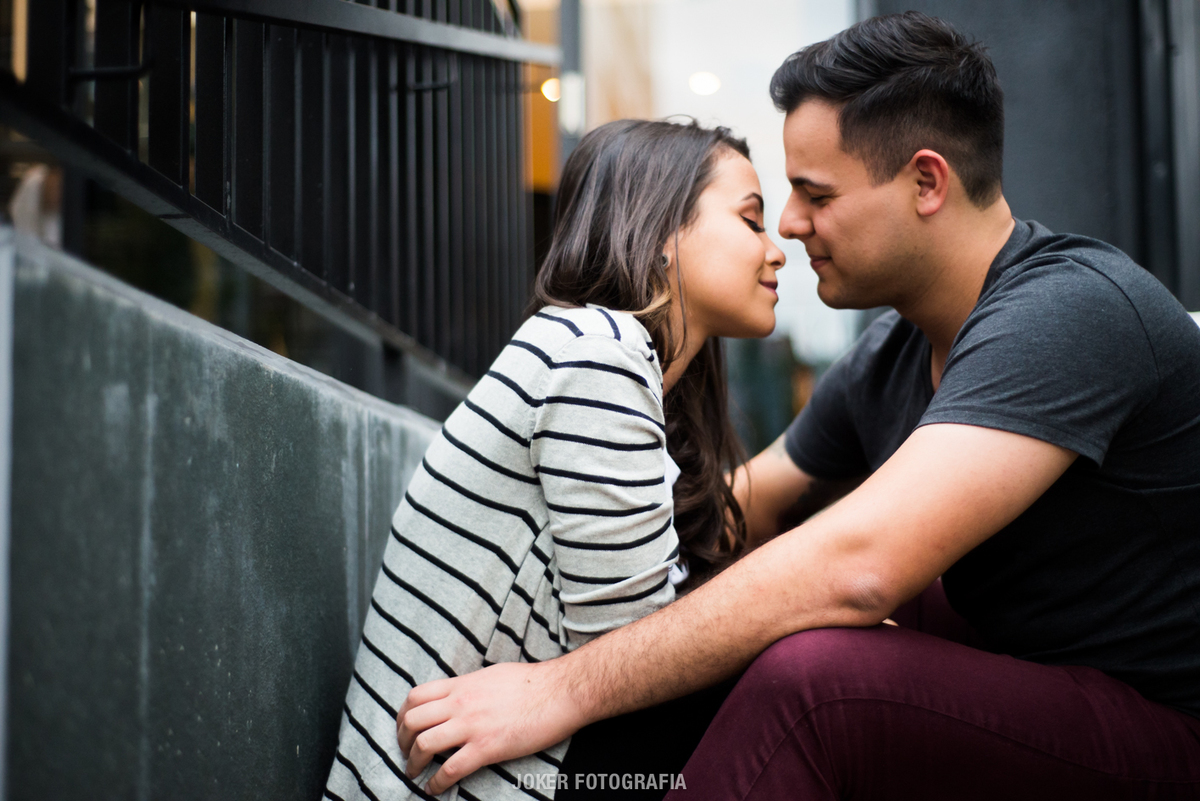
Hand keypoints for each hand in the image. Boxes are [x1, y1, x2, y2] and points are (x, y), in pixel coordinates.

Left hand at [396, 659, 584, 794]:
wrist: (559, 691)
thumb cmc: (532, 682)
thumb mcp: (491, 675)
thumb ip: (470, 686)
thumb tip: (459, 695)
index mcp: (461, 685)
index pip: (416, 696)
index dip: (402, 715)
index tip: (403, 728)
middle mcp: (460, 703)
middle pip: (412, 721)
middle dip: (402, 741)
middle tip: (406, 753)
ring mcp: (472, 726)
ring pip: (424, 745)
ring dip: (413, 763)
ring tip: (414, 773)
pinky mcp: (487, 747)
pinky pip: (451, 769)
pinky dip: (437, 783)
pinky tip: (436, 789)